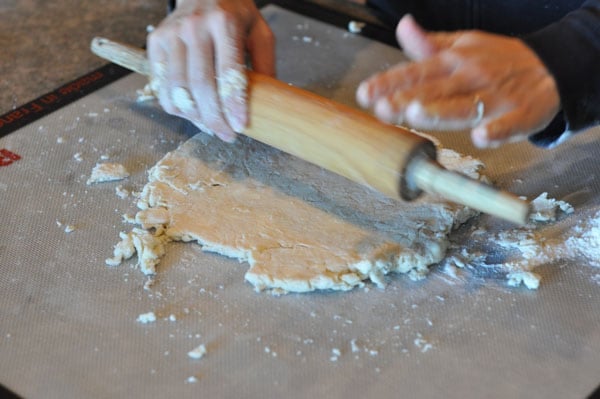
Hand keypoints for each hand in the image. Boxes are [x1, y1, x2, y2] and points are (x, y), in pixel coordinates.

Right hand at [147, 0, 274, 141]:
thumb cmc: (235, 15)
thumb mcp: (260, 33)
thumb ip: (266, 65)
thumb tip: (268, 104)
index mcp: (224, 23)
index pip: (228, 72)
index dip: (233, 104)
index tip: (240, 126)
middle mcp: (194, 27)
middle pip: (200, 85)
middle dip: (214, 118)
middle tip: (227, 135)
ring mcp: (171, 34)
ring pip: (177, 89)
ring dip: (194, 116)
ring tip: (210, 126)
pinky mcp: (156, 42)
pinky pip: (161, 85)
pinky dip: (176, 106)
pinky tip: (192, 112)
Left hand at [356, 15, 560, 147]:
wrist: (552, 67)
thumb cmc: (498, 60)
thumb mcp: (464, 45)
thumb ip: (430, 45)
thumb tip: (403, 27)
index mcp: (454, 61)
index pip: (416, 71)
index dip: (389, 82)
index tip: (365, 94)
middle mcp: (471, 77)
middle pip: (435, 90)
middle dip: (406, 99)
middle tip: (382, 109)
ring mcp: (496, 96)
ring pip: (465, 106)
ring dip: (440, 111)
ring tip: (415, 114)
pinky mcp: (521, 114)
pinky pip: (508, 125)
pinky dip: (496, 131)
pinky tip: (480, 137)